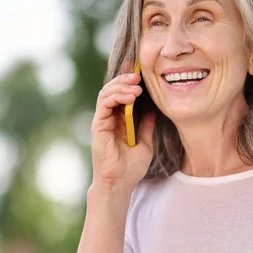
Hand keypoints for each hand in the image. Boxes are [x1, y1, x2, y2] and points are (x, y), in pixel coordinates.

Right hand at [91, 63, 155, 190]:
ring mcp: (102, 120)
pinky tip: (130, 96)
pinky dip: (116, 96)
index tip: (141, 69)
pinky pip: (104, 103)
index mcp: (120, 120)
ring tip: (137, 85)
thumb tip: (155, 108)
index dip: (129, 80)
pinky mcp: (98, 125)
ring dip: (122, 85)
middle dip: (126, 78)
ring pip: (107, 92)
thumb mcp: (146, 142)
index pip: (123, 94)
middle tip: (140, 73)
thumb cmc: (131, 167)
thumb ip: (148, 125)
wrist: (120, 183)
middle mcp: (110, 118)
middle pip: (114, 89)